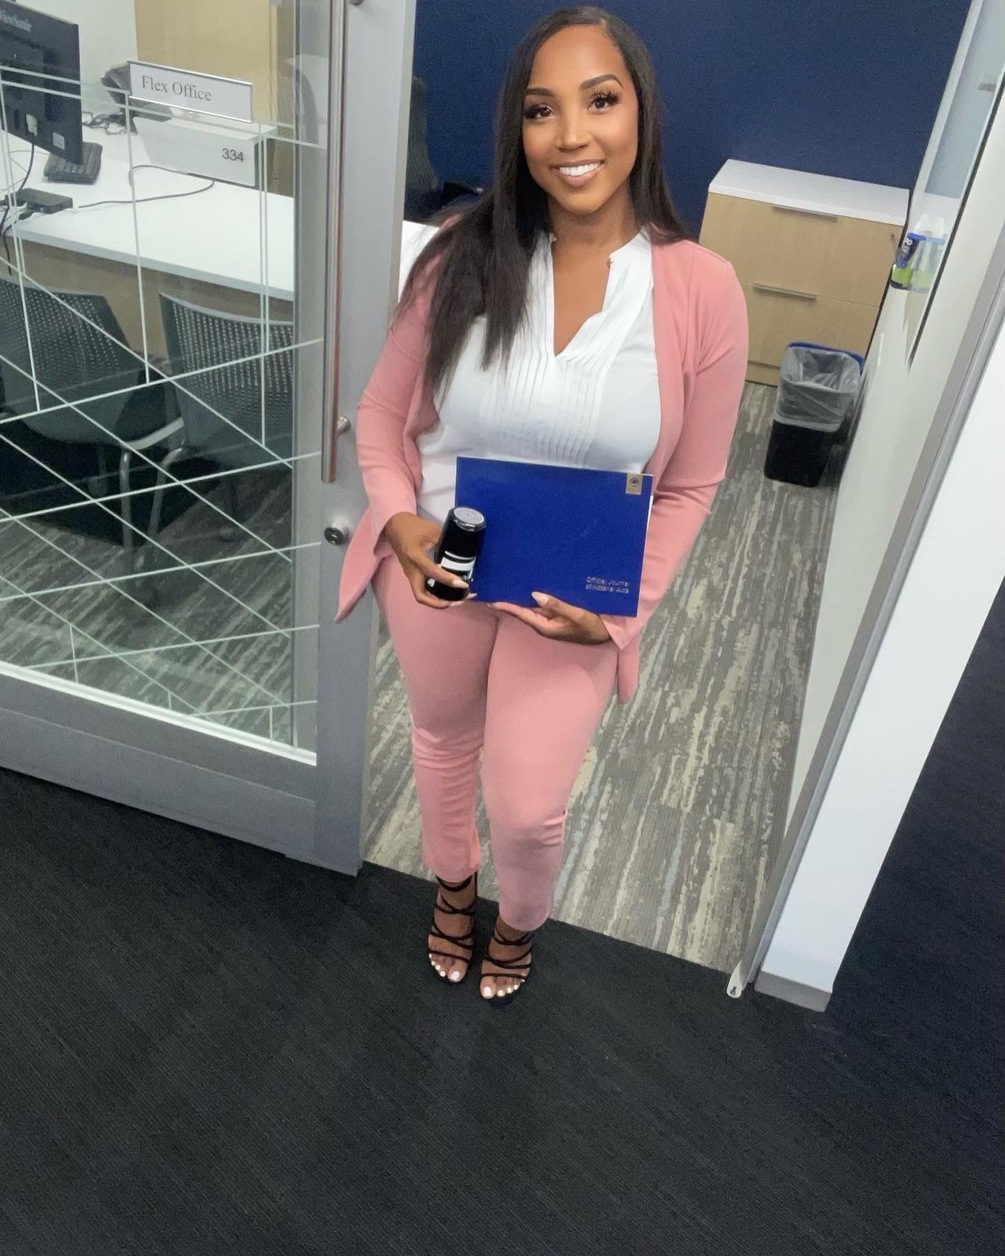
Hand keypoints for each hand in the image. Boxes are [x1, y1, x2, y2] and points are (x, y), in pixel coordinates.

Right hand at [382, 512, 471, 607]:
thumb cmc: (413, 526)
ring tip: (458, 599)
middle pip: (422, 596)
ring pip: (423, 596)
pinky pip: (424, 590)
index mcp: (415, 556)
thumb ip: (447, 541)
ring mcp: (411, 575)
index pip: (432, 572)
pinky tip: (449, 593)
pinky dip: (436, 596)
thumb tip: (465, 552)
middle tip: (461, 600)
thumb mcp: (432, 530)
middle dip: (441, 602)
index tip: (463, 584)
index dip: (448, 580)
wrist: (395, 526)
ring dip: (439, 602)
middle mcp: (411, 570)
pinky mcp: (413, 576)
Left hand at [490, 592, 610, 644]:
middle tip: (493, 588)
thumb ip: (557, 606)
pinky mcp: (555, 614)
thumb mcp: (577, 615)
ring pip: (530, 606)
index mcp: (545, 626)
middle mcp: (544, 623)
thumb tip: (534, 595)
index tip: (491, 599)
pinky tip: (526, 585)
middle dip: (508, 600)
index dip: (506, 606)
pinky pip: (540, 604)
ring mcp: (549, 619)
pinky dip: (531, 596)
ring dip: (518, 596)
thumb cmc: (592, 626)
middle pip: (521, 610)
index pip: (521, 614)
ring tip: (505, 583)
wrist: (606, 633)